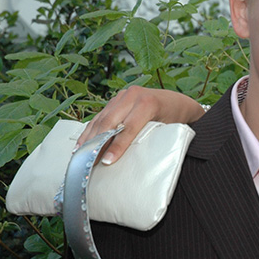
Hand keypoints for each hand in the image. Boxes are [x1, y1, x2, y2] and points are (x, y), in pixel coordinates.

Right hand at [76, 86, 205, 164]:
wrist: (177, 102)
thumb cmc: (175, 118)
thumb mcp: (168, 128)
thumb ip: (152, 139)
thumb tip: (135, 161)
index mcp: (148, 103)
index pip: (129, 127)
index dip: (117, 146)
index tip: (106, 161)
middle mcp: (133, 96)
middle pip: (110, 122)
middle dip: (98, 144)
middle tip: (90, 162)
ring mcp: (122, 96)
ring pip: (101, 119)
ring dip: (89, 138)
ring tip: (80, 156)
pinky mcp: (116, 99)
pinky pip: (99, 116)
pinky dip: (90, 131)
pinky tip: (81, 144)